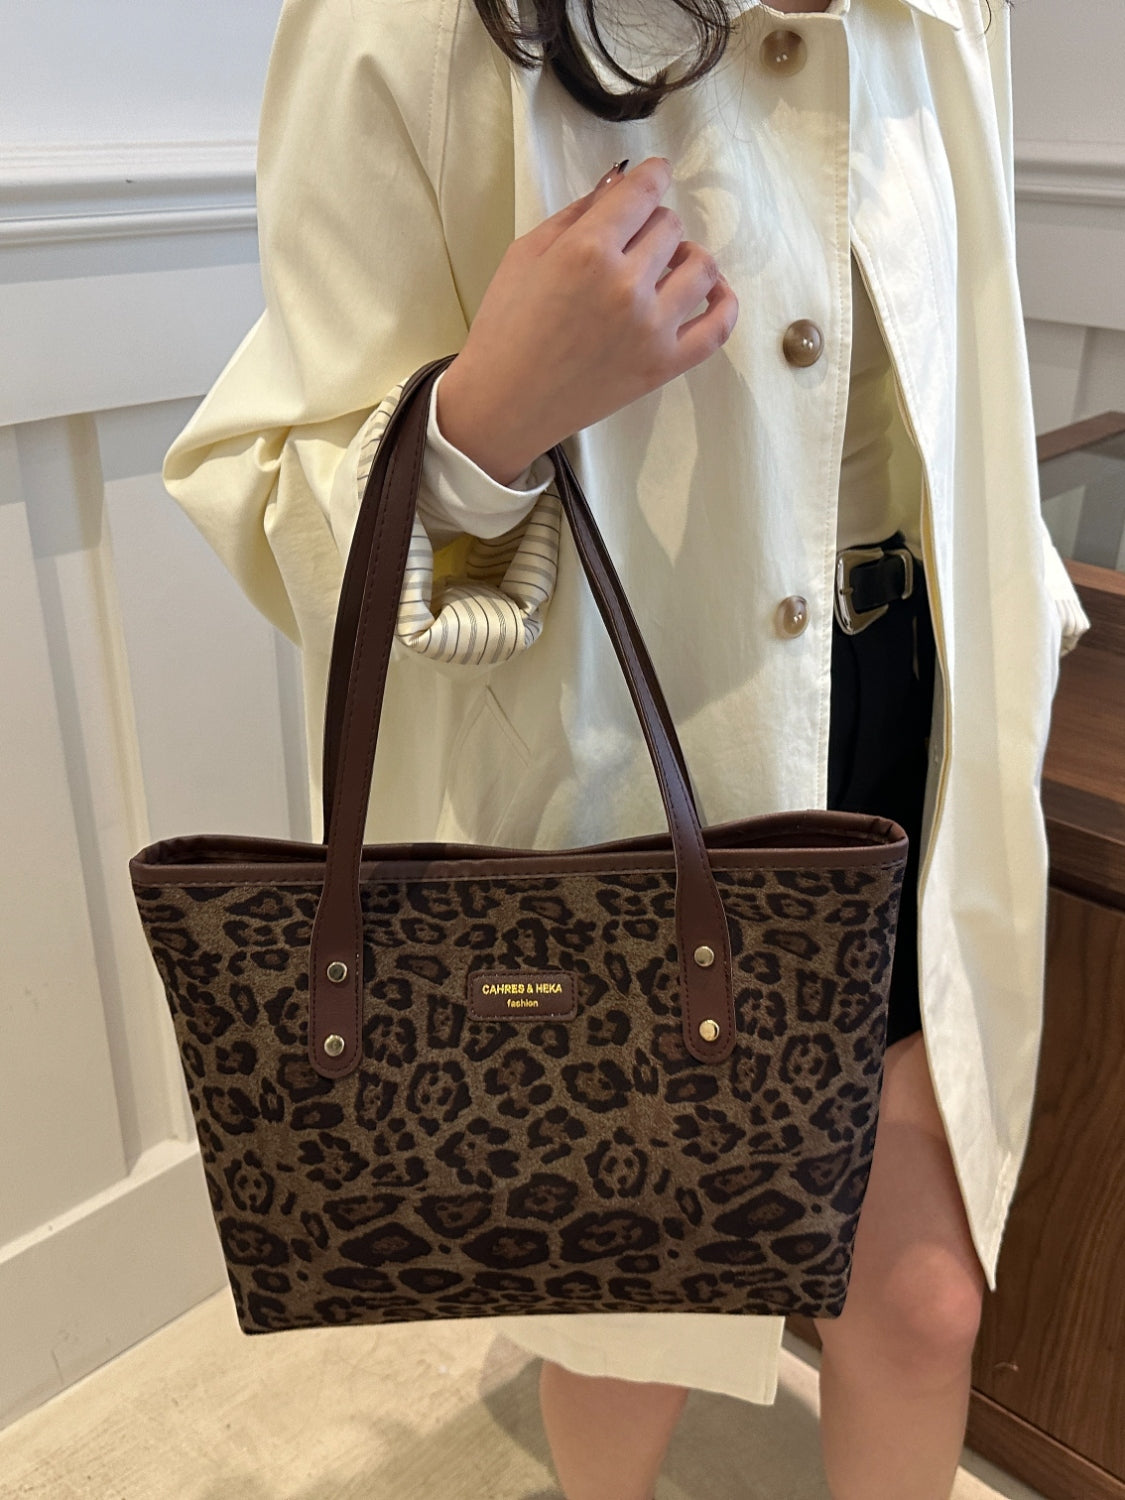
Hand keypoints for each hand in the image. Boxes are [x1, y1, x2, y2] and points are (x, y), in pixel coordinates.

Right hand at [436, 156, 737, 483]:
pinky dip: (724, 302)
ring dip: (687, 257)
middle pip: (670, 227)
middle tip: (633, 242)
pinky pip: (719, 326)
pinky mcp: (665, 365)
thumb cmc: (505, 328)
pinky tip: (710, 293)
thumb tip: (619, 181)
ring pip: (702, 267)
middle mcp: (626, 285)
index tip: (654, 176)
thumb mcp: (526, 254)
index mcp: (587, 251)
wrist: (504, 404)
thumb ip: (577, 213)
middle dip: (653, 225)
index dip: (653, 175)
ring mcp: (652, 328)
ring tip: (666, 267)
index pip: (644, 192)